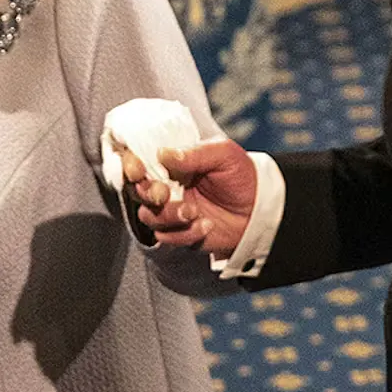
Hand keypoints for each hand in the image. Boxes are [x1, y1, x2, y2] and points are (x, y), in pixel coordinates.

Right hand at [118, 139, 256, 256]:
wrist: (260, 210)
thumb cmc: (242, 176)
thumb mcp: (224, 155)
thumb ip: (194, 154)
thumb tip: (162, 153)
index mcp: (172, 163)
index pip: (139, 160)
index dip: (130, 165)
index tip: (138, 169)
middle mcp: (167, 186)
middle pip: (136, 190)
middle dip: (147, 193)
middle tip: (164, 194)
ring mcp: (171, 210)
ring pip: (149, 216)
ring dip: (168, 216)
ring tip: (193, 212)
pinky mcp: (180, 233)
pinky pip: (167, 237)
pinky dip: (185, 234)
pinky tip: (206, 225)